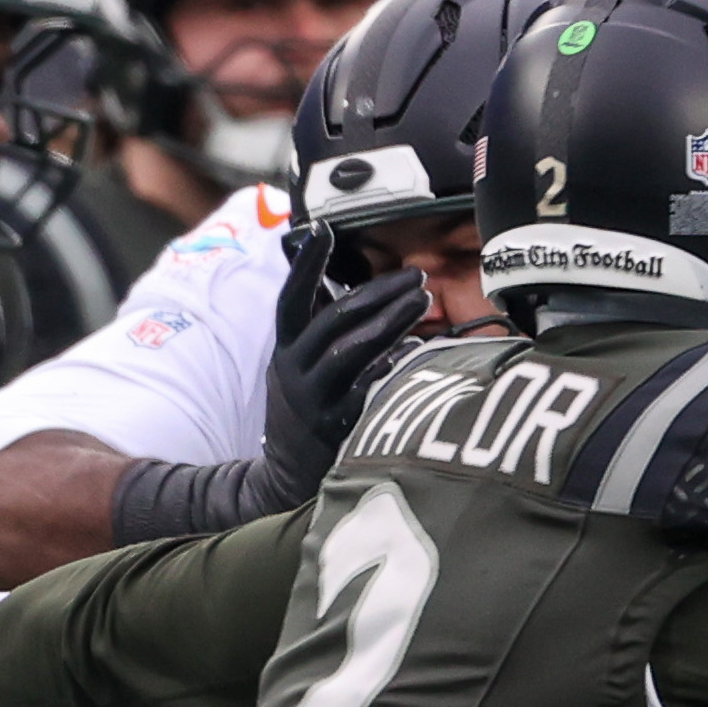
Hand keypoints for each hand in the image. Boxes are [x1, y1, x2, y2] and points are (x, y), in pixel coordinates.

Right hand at [267, 259, 435, 493]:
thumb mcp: (297, 363)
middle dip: (378, 292)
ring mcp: (315, 401)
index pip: (291, 299)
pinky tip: (415, 348)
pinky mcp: (336, 430)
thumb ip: (314, 322)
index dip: (306, 265)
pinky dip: (390, 366)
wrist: (284, 477)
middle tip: (415, 276)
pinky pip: (367, 391)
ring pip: (352, 351)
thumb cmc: (304, 406)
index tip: (324, 229)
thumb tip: (329, 269)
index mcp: (286, 350)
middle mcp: (295, 372)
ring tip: (423, 300)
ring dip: (391, 322)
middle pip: (335, 320)